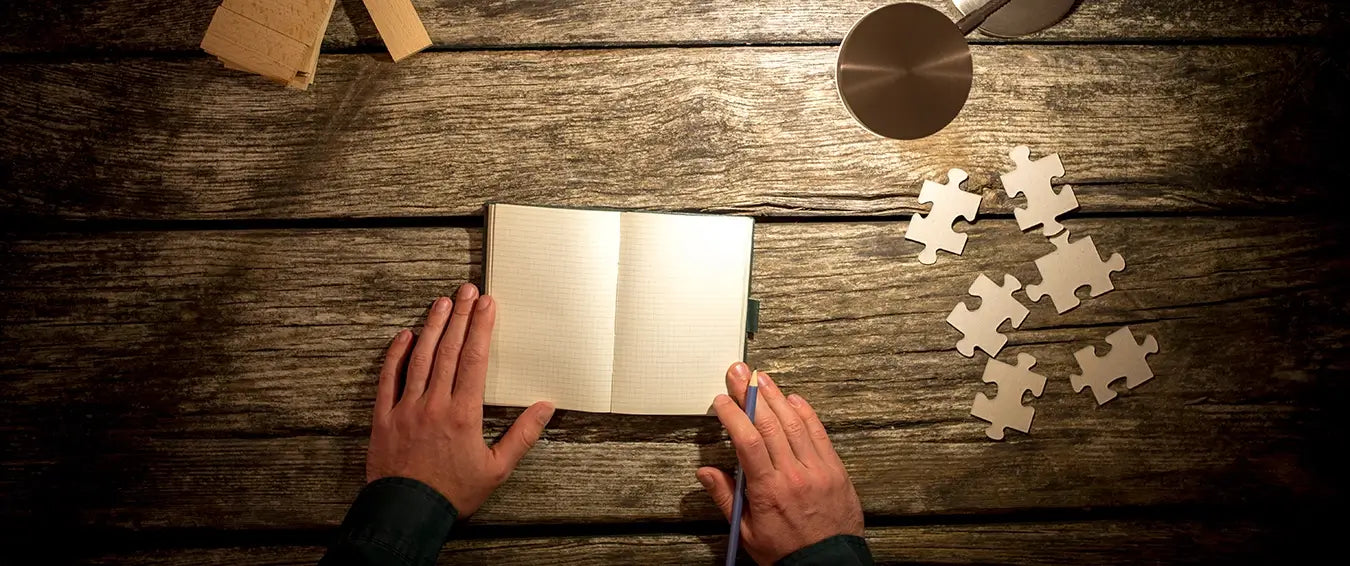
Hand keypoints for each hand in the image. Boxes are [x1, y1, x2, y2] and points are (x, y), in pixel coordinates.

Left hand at [366, 283, 555, 516]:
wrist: (407, 512)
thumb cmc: (454, 493)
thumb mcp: (497, 468)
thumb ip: (522, 435)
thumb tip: (545, 407)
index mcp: (464, 413)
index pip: (474, 359)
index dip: (481, 327)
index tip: (488, 304)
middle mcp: (435, 403)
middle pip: (449, 350)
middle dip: (460, 317)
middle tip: (467, 290)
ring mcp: (407, 407)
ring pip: (420, 358)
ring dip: (432, 327)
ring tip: (441, 302)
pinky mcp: (385, 417)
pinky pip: (389, 378)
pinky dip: (396, 355)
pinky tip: (405, 335)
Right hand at [698, 363, 863, 563]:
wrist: (827, 564)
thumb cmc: (786, 551)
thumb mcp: (745, 532)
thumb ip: (726, 497)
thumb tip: (705, 472)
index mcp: (768, 490)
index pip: (748, 441)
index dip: (733, 415)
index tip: (722, 400)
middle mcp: (794, 475)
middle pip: (770, 424)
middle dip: (751, 394)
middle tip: (739, 373)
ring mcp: (817, 469)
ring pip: (794, 423)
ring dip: (776, 397)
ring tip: (762, 378)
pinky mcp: (835, 469)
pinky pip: (819, 433)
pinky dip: (806, 413)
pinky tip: (793, 399)